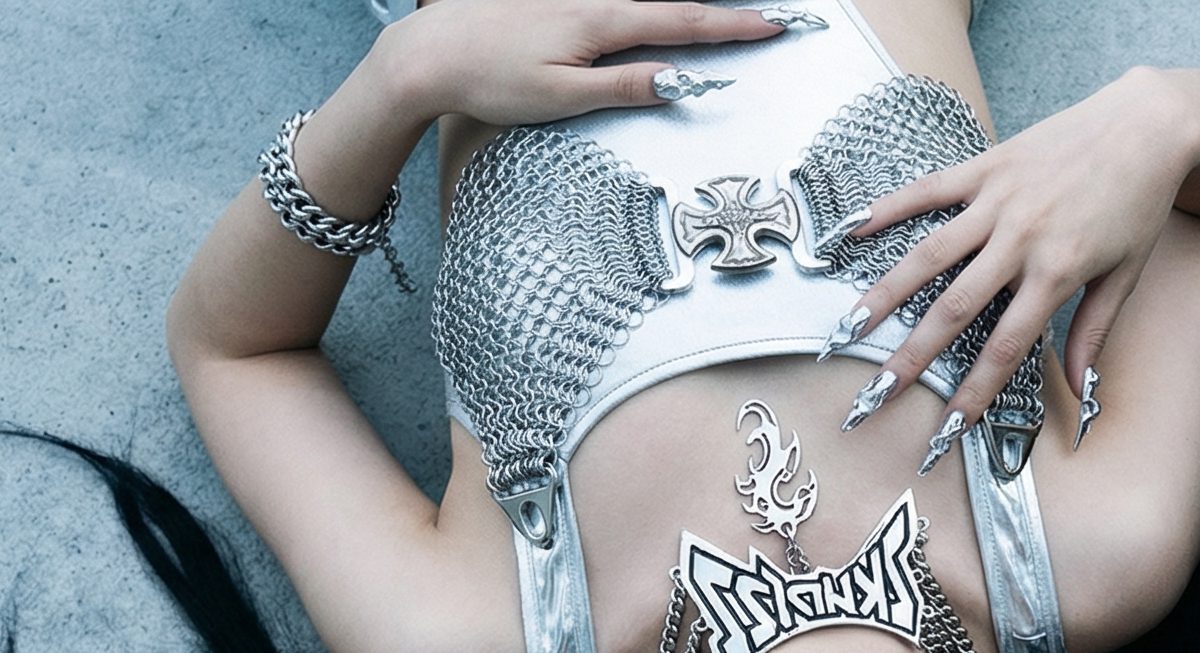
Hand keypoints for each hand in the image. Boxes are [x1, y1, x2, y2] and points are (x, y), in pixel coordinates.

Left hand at [379, 0, 785, 127]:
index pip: (682, 23)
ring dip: (683, 8)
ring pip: (641, 0)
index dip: (732, 27)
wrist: (427, 53)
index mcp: (600, 21)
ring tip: (720, 18)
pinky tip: (654, 13)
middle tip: (764, 16)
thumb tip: (679, 81)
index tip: (772, 25)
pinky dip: (647, 7)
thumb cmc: (489, 78)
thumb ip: (625, 86)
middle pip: (670, 4)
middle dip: (720, 12)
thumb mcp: (562, 96)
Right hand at [838, 69, 1199, 426]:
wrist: (1145, 127)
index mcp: (1057, 272)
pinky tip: (852, 233)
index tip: (946, 427)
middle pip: (956, 308)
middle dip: (913, 354)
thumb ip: (1093, 333)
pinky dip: (889, 209)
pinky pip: (928, 189)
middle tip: (877, 390)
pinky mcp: (986, 165)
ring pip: (930, 253)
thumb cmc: (1137, 204)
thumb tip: (1079, 392)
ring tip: (849, 326)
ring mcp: (999, 199)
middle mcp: (1022, 238)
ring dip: (886, 292)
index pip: (1006, 347)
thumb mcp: (1125, 276)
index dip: (974, 391)